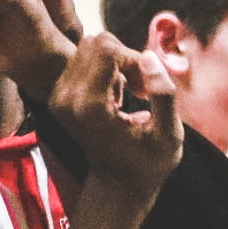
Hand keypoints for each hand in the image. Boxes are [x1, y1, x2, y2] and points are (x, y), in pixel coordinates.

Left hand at [47, 33, 183, 210]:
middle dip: (124, 58)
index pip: (107, 49)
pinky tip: (115, 95)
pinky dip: (104, 69)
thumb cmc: (149, 164)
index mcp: (89, 105)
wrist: (117, 186)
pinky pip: (82, 59)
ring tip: (130, 92)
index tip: (147, 89)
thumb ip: (163, 95)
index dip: (134, 60)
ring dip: (115, 62)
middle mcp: (66, 97)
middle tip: (140, 88)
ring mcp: (58, 96)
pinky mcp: (58, 96)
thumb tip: (148, 56)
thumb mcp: (169, 136)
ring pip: (88, 48)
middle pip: (95, 43)